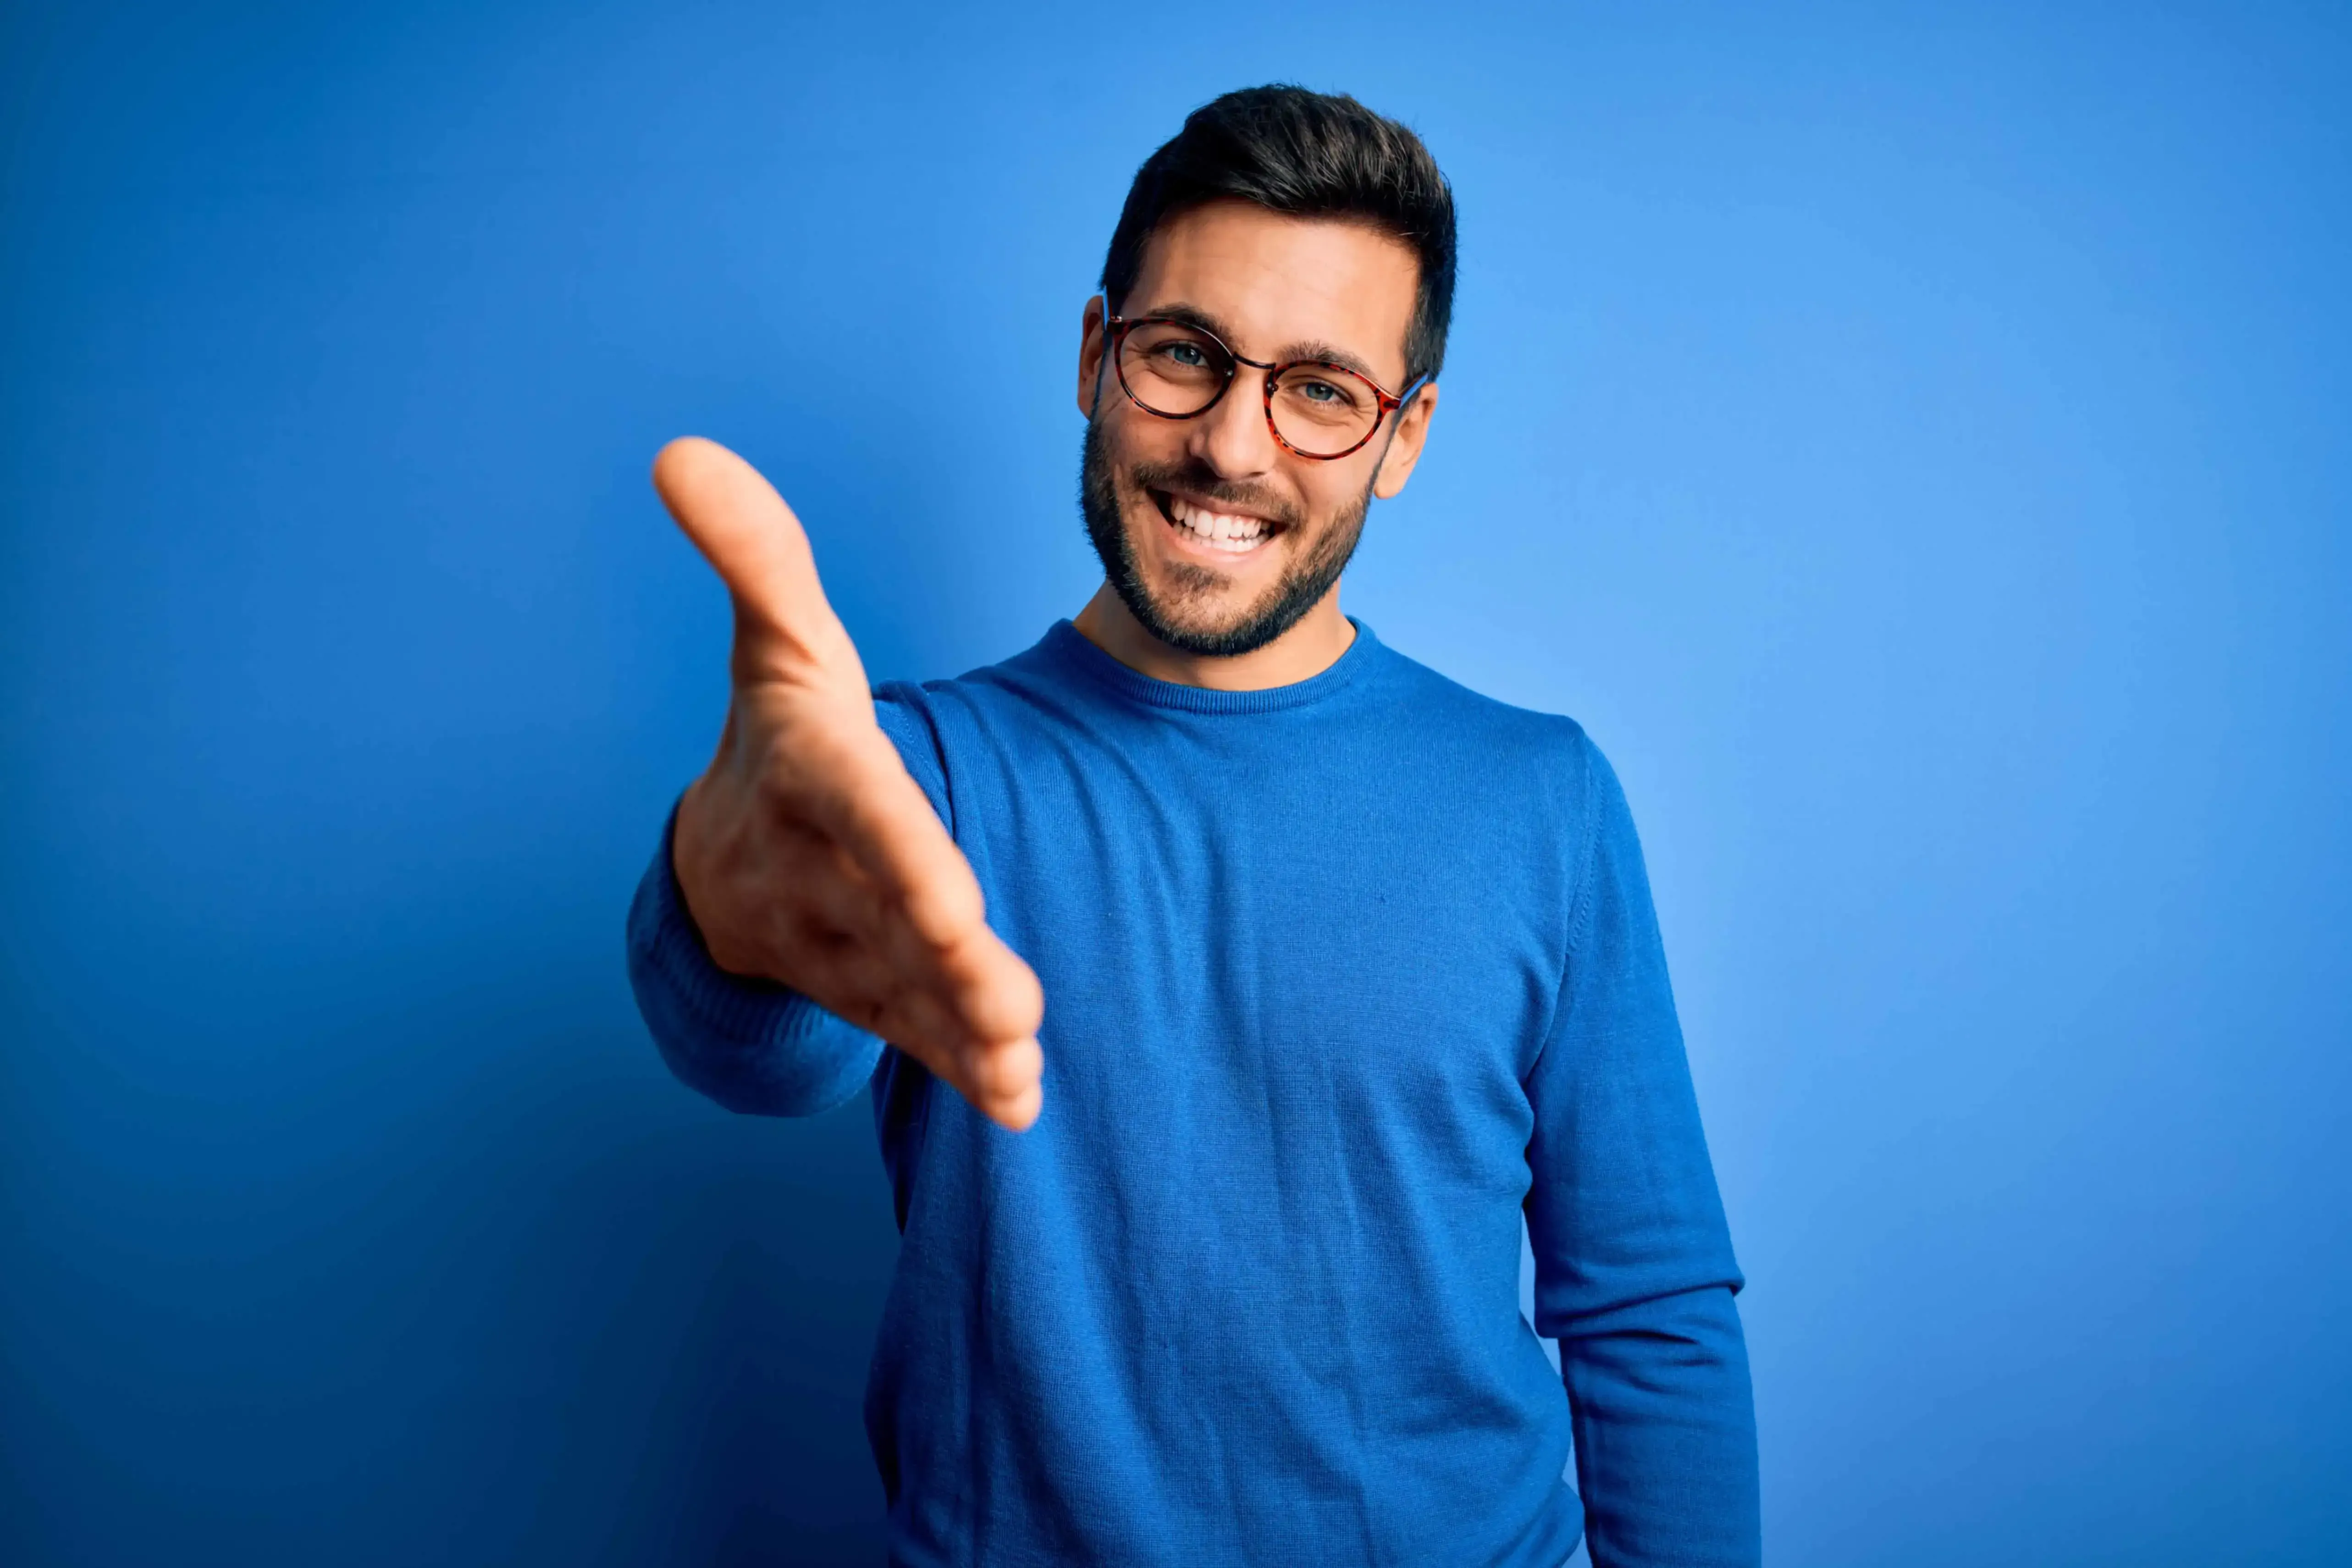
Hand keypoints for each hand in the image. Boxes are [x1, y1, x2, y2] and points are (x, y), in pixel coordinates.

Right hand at [654, 437, 1045, 1130]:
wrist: (725, 865)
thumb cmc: (778, 737)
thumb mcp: (777, 643)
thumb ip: (757, 554)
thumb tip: (679, 450)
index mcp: (812, 781)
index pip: (858, 813)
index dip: (901, 852)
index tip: (954, 897)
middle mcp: (822, 873)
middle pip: (891, 917)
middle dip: (947, 959)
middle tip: (1011, 999)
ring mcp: (848, 946)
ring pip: (907, 990)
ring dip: (962, 1027)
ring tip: (1023, 1056)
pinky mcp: (877, 994)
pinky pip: (916, 1037)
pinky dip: (962, 1072)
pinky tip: (1017, 1104)